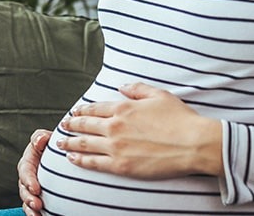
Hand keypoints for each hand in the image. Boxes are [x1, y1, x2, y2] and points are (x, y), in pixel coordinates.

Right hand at [18, 129, 50, 215]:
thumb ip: (40, 137)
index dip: (28, 180)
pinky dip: (35, 213)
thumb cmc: (54, 146)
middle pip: (24, 189)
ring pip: (27, 200)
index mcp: (28, 162)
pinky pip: (33, 208)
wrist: (65, 157)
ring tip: (37, 212)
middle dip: (28, 198)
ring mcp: (33, 189)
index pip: (25, 171)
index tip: (36, 188)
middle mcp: (28, 177)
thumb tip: (39, 140)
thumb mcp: (46, 138)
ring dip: (30, 208)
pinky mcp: (39, 198)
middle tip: (37, 204)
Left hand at [56, 82, 223, 178]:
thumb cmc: (180, 119)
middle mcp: (114, 126)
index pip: (94, 109)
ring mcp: (116, 147)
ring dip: (69, 142)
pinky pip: (94, 162)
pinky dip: (80, 160)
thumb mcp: (159, 95)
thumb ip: (137, 89)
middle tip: (63, 126)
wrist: (193, 144)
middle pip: (85, 125)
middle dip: (71, 125)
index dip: (81, 111)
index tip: (74, 113)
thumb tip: (122, 87)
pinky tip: (72, 158)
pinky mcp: (121, 165)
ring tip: (60, 142)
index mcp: (123, 108)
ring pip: (84, 144)